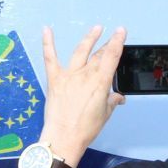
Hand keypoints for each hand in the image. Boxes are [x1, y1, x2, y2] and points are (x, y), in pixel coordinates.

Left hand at [39, 25, 126, 162]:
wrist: (63, 137)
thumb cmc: (84, 129)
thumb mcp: (104, 114)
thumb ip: (112, 101)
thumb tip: (118, 98)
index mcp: (100, 83)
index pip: (112, 56)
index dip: (117, 41)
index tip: (121, 32)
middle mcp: (85, 76)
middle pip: (98, 55)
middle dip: (107, 44)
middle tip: (112, 38)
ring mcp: (69, 76)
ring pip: (80, 51)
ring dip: (89, 39)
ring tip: (96, 29)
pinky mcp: (54, 80)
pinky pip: (50, 58)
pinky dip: (48, 43)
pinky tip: (47, 30)